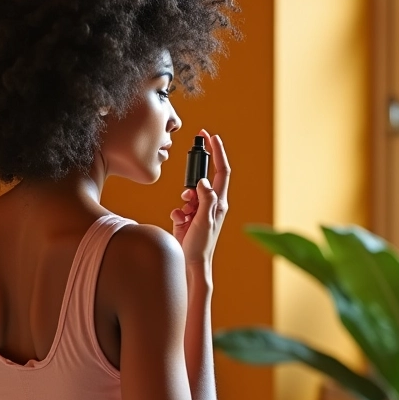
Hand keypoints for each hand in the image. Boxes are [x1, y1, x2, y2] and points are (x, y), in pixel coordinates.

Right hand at [169, 128, 229, 265]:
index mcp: (220, 202)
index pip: (221, 171)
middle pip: (204, 180)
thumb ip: (205, 199)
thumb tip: (203, 181)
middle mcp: (211, 204)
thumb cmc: (201, 245)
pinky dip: (177, 212)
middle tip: (190, 175)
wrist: (191, 263)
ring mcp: (198, 210)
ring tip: (186, 213)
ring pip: (188, 193)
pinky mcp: (186, 217)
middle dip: (195, 178)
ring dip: (184, 200)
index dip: (218, 152)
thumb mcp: (204, 220)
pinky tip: (180, 223)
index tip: (212, 137)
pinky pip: (179, 207)